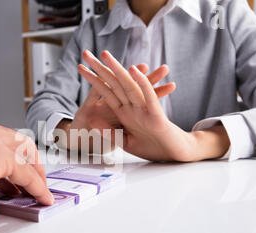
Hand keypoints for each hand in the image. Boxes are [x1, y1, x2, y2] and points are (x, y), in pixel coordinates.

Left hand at [78, 50, 229, 161]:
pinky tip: (134, 71)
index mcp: (125, 112)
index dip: (93, 79)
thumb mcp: (124, 141)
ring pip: (129, 85)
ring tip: (104, 55)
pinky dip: (142, 84)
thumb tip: (93, 120)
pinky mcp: (157, 116)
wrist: (173, 156)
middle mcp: (133, 106)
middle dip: (100, 68)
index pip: (106, 92)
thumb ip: (109, 132)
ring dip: (117, 69)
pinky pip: (148, 97)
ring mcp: (144, 109)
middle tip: (86, 53)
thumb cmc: (151, 148)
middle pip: (115, 83)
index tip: (81, 68)